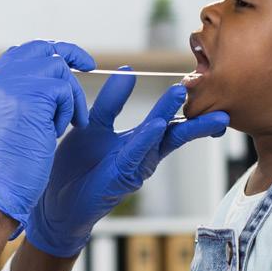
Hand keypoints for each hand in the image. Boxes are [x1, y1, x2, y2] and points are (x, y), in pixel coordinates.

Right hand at [0, 40, 93, 226]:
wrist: (1, 189)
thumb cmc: (8, 166)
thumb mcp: (6, 121)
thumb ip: (19, 95)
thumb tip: (48, 74)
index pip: (21, 53)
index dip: (48, 54)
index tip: (70, 63)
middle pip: (41, 49)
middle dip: (70, 54)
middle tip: (89, 66)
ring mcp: (12, 83)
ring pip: (58, 69)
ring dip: (69, 97)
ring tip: (61, 125)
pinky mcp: (32, 93)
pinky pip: (64, 90)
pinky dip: (68, 111)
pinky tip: (54, 132)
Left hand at [25, 72, 229, 257]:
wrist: (56, 200)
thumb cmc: (77, 166)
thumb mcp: (95, 124)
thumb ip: (112, 100)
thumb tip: (128, 70)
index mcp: (139, 141)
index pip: (167, 121)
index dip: (183, 106)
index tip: (199, 89)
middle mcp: (142, 154)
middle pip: (174, 132)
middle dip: (194, 118)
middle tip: (215, 103)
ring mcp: (134, 166)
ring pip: (157, 139)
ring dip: (169, 116)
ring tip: (180, 94)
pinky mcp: (120, 176)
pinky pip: (136, 155)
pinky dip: (146, 139)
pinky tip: (156, 125)